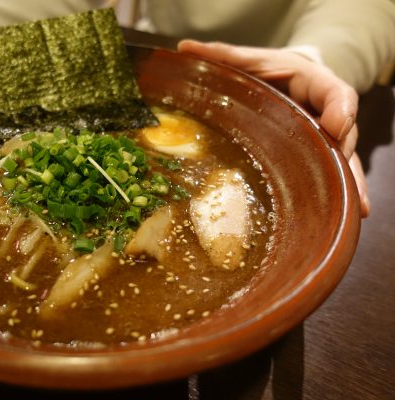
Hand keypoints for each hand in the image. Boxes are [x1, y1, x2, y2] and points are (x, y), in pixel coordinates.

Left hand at [178, 39, 369, 216]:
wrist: (277, 80)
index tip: (335, 125)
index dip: (338, 108)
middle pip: (342, 132)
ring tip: (355, 206)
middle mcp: (324, 110)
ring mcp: (323, 134)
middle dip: (343, 155)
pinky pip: (333, 171)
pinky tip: (352, 212)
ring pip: (342, 156)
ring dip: (349, 182)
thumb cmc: (264, 70)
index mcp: (312, 81)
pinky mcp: (316, 153)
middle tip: (340, 176)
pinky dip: (343, 190)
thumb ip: (222, 56)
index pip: (334, 92)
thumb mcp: (248, 60)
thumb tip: (185, 48)